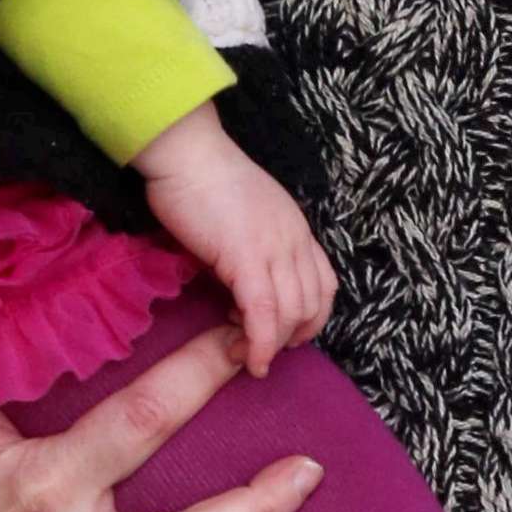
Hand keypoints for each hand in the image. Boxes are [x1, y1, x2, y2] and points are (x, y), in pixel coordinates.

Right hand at [133, 102, 337, 376]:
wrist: (187, 154)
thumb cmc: (202, 181)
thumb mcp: (243, 218)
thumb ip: (253, 249)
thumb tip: (241, 287)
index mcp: (296, 228)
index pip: (325, 284)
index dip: (311, 318)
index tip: (284, 335)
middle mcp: (294, 239)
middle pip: (313, 303)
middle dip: (291, 337)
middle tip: (259, 348)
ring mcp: (275, 248)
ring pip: (292, 314)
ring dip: (272, 345)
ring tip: (244, 353)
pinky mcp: (247, 257)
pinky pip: (264, 313)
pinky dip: (259, 343)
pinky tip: (247, 357)